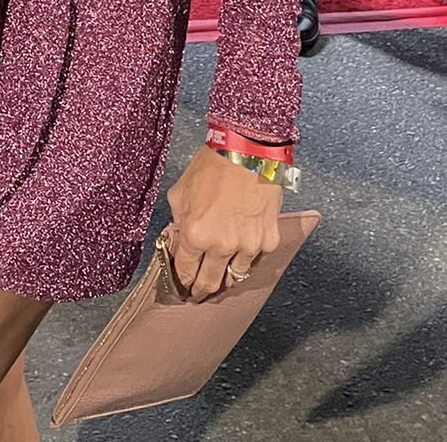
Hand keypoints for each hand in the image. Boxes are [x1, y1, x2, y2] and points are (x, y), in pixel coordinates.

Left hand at [166, 146, 282, 300]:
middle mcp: (221, 246)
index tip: (181, 288)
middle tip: (197, 296)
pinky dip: (247, 260)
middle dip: (201, 292)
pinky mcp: (268, 242)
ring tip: (219, 279)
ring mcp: (247, 247)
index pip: (184, 271)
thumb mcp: (181, 192)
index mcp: (195, 234)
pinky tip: (240, 256)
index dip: (181, 282)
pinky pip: (255, 261)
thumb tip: (179, 236)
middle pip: (209, 284)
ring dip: (225, 278)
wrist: (247, 151)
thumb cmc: (212, 166)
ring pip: (234, 277)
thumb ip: (179, 219)